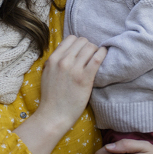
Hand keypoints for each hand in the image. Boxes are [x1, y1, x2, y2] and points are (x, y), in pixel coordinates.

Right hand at [13, 35, 105, 153]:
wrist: (54, 115)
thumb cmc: (51, 96)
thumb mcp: (47, 73)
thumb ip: (55, 61)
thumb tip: (67, 50)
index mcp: (53, 59)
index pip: (71, 38)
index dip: (79, 43)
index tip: (82, 51)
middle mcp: (63, 61)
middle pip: (82, 41)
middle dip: (88, 46)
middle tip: (91, 56)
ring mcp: (74, 69)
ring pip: (90, 47)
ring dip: (96, 51)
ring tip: (97, 59)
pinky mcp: (85, 78)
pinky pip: (97, 58)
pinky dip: (103, 54)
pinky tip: (104, 56)